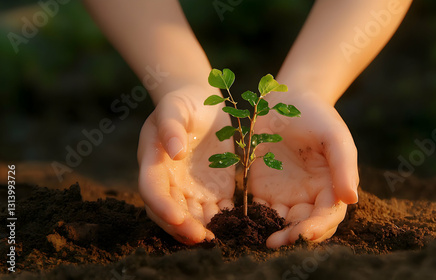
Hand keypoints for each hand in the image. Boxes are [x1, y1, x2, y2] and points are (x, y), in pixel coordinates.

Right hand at [137, 86, 234, 244]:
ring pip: (190, 216)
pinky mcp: (209, 189)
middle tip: (202, 238)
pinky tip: (234, 226)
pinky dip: (220, 220)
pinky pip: (213, 210)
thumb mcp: (175, 108)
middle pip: (168, 211)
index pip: (152, 190)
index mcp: (154, 161)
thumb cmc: (183, 102)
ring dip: (200, 230)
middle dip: (182, 227)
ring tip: (216, 240)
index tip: (179, 218)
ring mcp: (188, 187)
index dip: (162, 206)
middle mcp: (168, 180)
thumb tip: (175, 152)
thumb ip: (172, 127)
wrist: (200, 103)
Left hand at [249, 93, 358, 247]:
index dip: (318, 227)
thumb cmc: (316, 116)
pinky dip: (255, 220)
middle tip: (276, 242)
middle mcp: (310, 196)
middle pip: (305, 226)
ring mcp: (286, 195)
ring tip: (262, 239)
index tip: (304, 233)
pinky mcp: (263, 190)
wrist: (286, 100)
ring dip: (274, 233)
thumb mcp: (334, 136)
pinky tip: (244, 221)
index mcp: (331, 186)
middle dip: (293, 237)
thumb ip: (343, 165)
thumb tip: (351, 199)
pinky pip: (259, 211)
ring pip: (282, 224)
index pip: (328, 215)